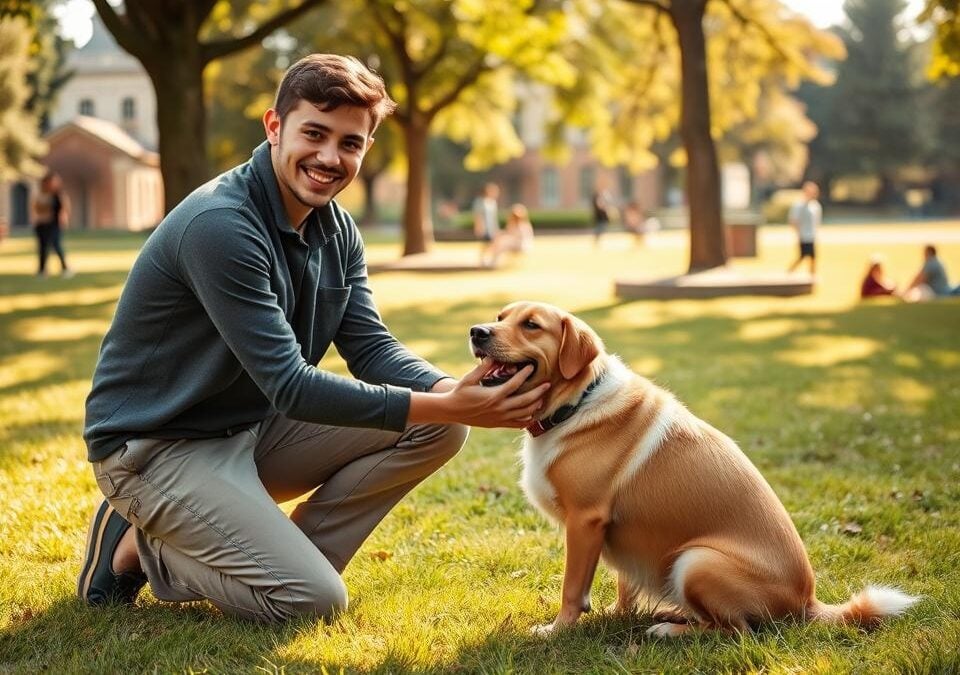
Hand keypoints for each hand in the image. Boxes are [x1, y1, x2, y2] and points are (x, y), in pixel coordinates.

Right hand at [409, 359, 548, 427]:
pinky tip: (532, 414)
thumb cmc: (460, 393)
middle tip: (547, 385)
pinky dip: (527, 420)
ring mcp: (499, 418)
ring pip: (524, 414)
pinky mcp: (498, 424)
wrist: (451, 411)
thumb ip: (482, 368)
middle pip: (525, 401)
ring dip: (535, 406)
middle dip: (538, 392)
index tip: (531, 367)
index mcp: (493, 396)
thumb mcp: (469, 378)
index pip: (515, 384)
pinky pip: (517, 424)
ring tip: (542, 398)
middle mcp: (499, 408)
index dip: (524, 375)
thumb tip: (492, 356)